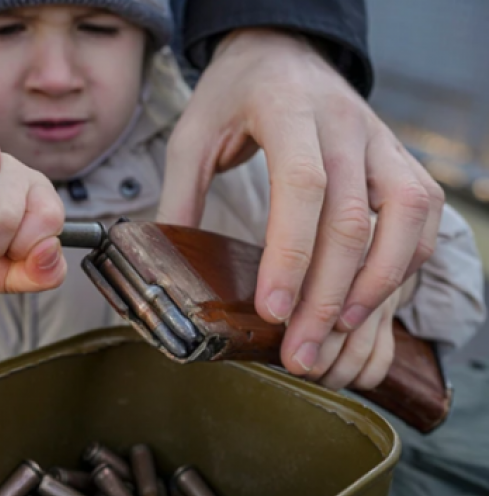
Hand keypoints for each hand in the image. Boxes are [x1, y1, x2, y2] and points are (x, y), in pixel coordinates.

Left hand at [158, 28, 443, 374]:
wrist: (282, 50)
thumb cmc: (234, 94)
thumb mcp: (192, 134)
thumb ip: (181, 195)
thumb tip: (168, 265)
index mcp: (287, 110)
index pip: (302, 185)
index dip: (291, 253)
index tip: (271, 310)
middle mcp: (345, 125)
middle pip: (353, 218)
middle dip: (327, 296)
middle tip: (299, 352)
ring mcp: (381, 141)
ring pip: (404, 220)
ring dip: (376, 287)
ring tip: (337, 335)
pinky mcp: (400, 159)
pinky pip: (421, 218)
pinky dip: (402, 266)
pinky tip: (369, 303)